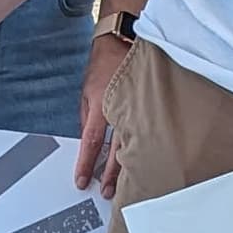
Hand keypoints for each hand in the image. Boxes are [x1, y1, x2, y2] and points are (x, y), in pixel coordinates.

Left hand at [75, 31, 132, 193]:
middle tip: (105, 191)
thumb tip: (86, 142)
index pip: (92, 142)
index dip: (87, 164)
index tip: (82, 180)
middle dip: (109, 175)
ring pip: (135, 145)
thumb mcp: (86, 92)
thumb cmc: (104, 65)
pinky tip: (144, 162)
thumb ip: (86, 118)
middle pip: (116, 151)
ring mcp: (139, 108)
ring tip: (124, 184)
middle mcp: (121, 109)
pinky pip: (147, 132)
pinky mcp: (150, 106)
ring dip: (128, 168)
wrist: (124, 41)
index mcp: (102, 106)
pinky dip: (144, 149)